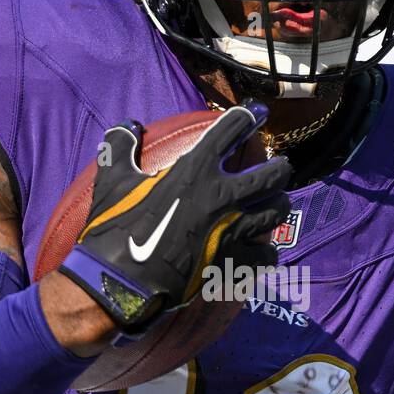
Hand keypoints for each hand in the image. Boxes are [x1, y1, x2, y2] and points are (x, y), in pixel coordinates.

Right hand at [60, 105, 290, 329]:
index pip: (232, 129)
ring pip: (278, 212)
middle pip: (273, 174)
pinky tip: (262, 252)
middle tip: (281, 167)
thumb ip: (120, 146)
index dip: (248, 116)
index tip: (257, 112)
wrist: (121, 281)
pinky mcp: (234, 262)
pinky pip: (267, 256)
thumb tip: (127, 126)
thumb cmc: (116, 227)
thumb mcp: (112, 180)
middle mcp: (222, 196)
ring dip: (279, 206)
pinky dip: (266, 254)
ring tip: (277, 205)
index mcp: (195, 169)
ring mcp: (232, 230)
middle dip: (281, 167)